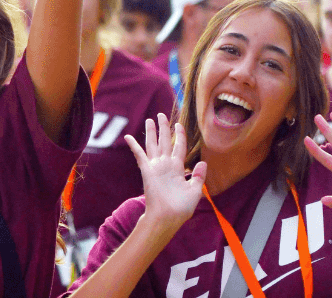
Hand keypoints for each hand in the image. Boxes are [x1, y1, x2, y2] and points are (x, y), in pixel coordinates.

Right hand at [125, 113, 206, 232]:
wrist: (167, 217)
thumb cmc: (181, 208)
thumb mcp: (195, 191)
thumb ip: (199, 176)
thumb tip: (202, 162)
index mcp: (178, 169)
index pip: (179, 147)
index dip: (179, 135)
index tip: (179, 124)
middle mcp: (166, 165)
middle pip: (164, 141)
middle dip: (164, 128)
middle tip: (161, 115)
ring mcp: (156, 167)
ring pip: (153, 144)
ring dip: (151, 132)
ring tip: (150, 119)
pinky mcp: (146, 170)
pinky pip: (139, 155)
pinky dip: (134, 145)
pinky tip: (128, 136)